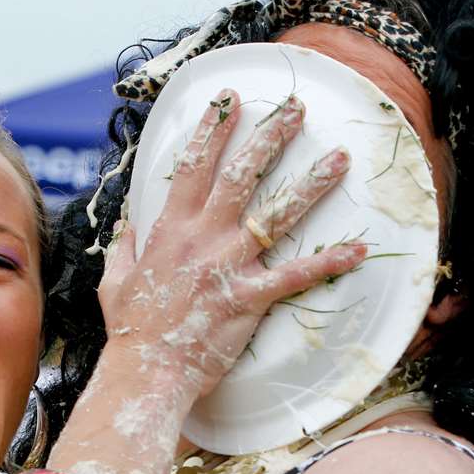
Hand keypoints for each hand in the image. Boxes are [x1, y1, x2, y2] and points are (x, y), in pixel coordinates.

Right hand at [98, 90, 364, 397]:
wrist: (145, 374)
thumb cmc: (131, 332)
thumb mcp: (114, 282)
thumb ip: (124, 247)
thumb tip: (127, 223)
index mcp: (169, 229)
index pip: (192, 167)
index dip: (212, 129)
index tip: (229, 99)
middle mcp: (201, 239)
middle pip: (239, 176)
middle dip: (269, 137)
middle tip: (297, 107)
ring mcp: (226, 266)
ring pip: (275, 215)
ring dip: (310, 184)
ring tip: (340, 158)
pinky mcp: (248, 298)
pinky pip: (295, 276)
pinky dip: (329, 263)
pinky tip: (359, 249)